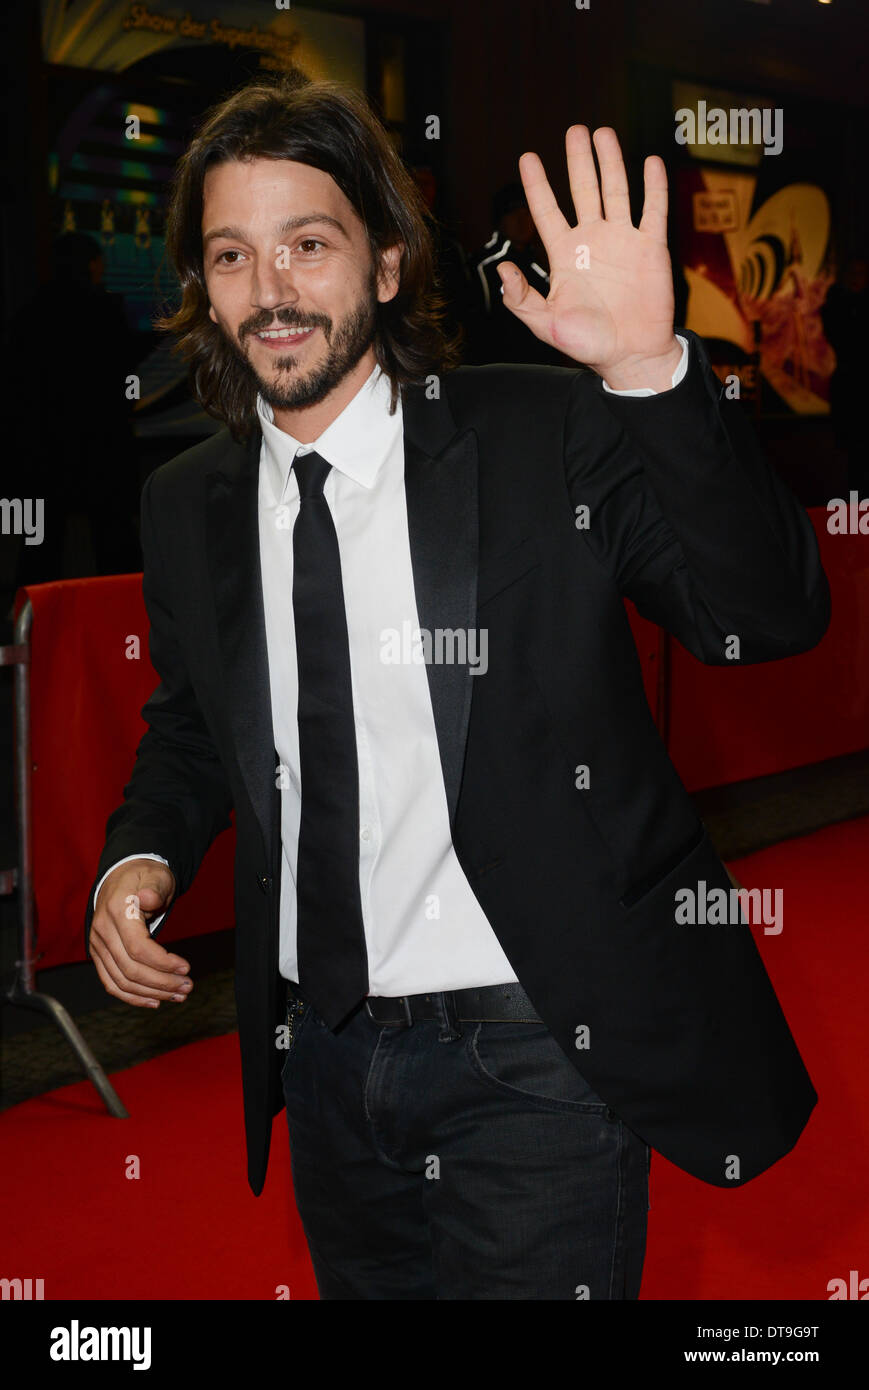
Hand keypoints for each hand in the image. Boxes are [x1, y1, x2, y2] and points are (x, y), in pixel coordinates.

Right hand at [89, 859, 187, 1007]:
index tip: (186, 968)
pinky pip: (112, 983)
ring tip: (178, 995)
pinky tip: (154, 1002)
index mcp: (116, 911)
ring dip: (151, 993)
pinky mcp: (99, 955)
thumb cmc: (144, 876)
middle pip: (130, 969)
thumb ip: (153, 889)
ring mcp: (97, 945)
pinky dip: (132, 997)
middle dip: (161, 983)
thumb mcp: (155, 876)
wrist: (122, 876)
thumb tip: (149, 898)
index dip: (162, 962)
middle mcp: (102, 931)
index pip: (138, 947)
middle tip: (187, 987)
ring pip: (121, 981)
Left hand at [499, 125, 680, 388]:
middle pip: (583, 190)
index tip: (527, 158)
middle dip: (578, 160)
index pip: (547, 211)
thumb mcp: (546, 325)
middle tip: (574, 130)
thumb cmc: (588, 344)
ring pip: (616, 190)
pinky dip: (653, 186)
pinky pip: (652, 210)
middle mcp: (593, 241)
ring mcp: (623, 240)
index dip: (537, 185)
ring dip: (610, 161)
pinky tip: (649, 162)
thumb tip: (503, 268)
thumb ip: (522, 299)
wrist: (630, 356)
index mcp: (565, 255)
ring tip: (603, 133)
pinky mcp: (651, 247)